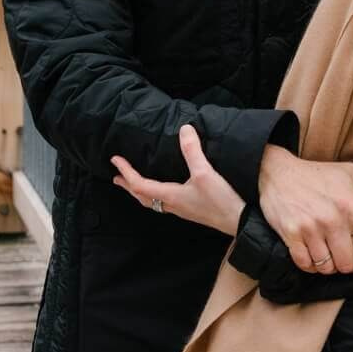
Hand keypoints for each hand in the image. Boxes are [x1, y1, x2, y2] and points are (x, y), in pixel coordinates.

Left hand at [110, 127, 244, 235]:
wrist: (238, 222)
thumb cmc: (220, 201)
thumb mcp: (206, 174)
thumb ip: (193, 152)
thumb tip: (184, 129)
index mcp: (170, 196)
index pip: (139, 184)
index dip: (126, 171)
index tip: (115, 160)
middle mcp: (171, 205)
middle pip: (142, 196)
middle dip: (128, 186)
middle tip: (116, 177)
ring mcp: (180, 209)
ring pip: (152, 202)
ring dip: (140, 192)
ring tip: (134, 185)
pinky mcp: (190, 210)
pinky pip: (163, 203)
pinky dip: (154, 195)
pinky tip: (164, 191)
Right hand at [258, 146, 352, 274]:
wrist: (277, 172)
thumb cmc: (317, 174)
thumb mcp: (348, 172)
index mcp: (350, 204)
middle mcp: (332, 219)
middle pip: (350, 263)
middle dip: (352, 264)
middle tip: (349, 255)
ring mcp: (310, 229)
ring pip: (328, 267)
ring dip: (331, 266)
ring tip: (331, 254)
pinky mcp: (291, 236)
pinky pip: (307, 265)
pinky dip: (312, 265)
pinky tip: (314, 255)